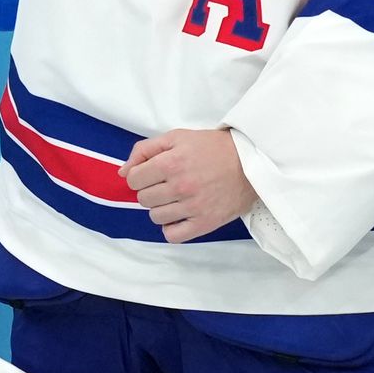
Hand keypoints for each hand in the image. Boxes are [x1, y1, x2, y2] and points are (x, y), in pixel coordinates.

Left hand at [123, 126, 254, 242]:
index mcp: (171, 162)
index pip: (134, 179)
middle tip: (167, 184)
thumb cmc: (212, 148)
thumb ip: (145, 150)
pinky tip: (180, 216)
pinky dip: (172, 228)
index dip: (140, 175)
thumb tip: (123, 172)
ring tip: (176, 199)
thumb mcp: (177, 137)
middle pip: (144, 199)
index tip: (152, 174)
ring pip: (156, 217)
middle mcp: (180, 186)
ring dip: (161, 208)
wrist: (250, 162)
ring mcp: (193, 207)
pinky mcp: (205, 223)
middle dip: (151, 191)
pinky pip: (173, 236)